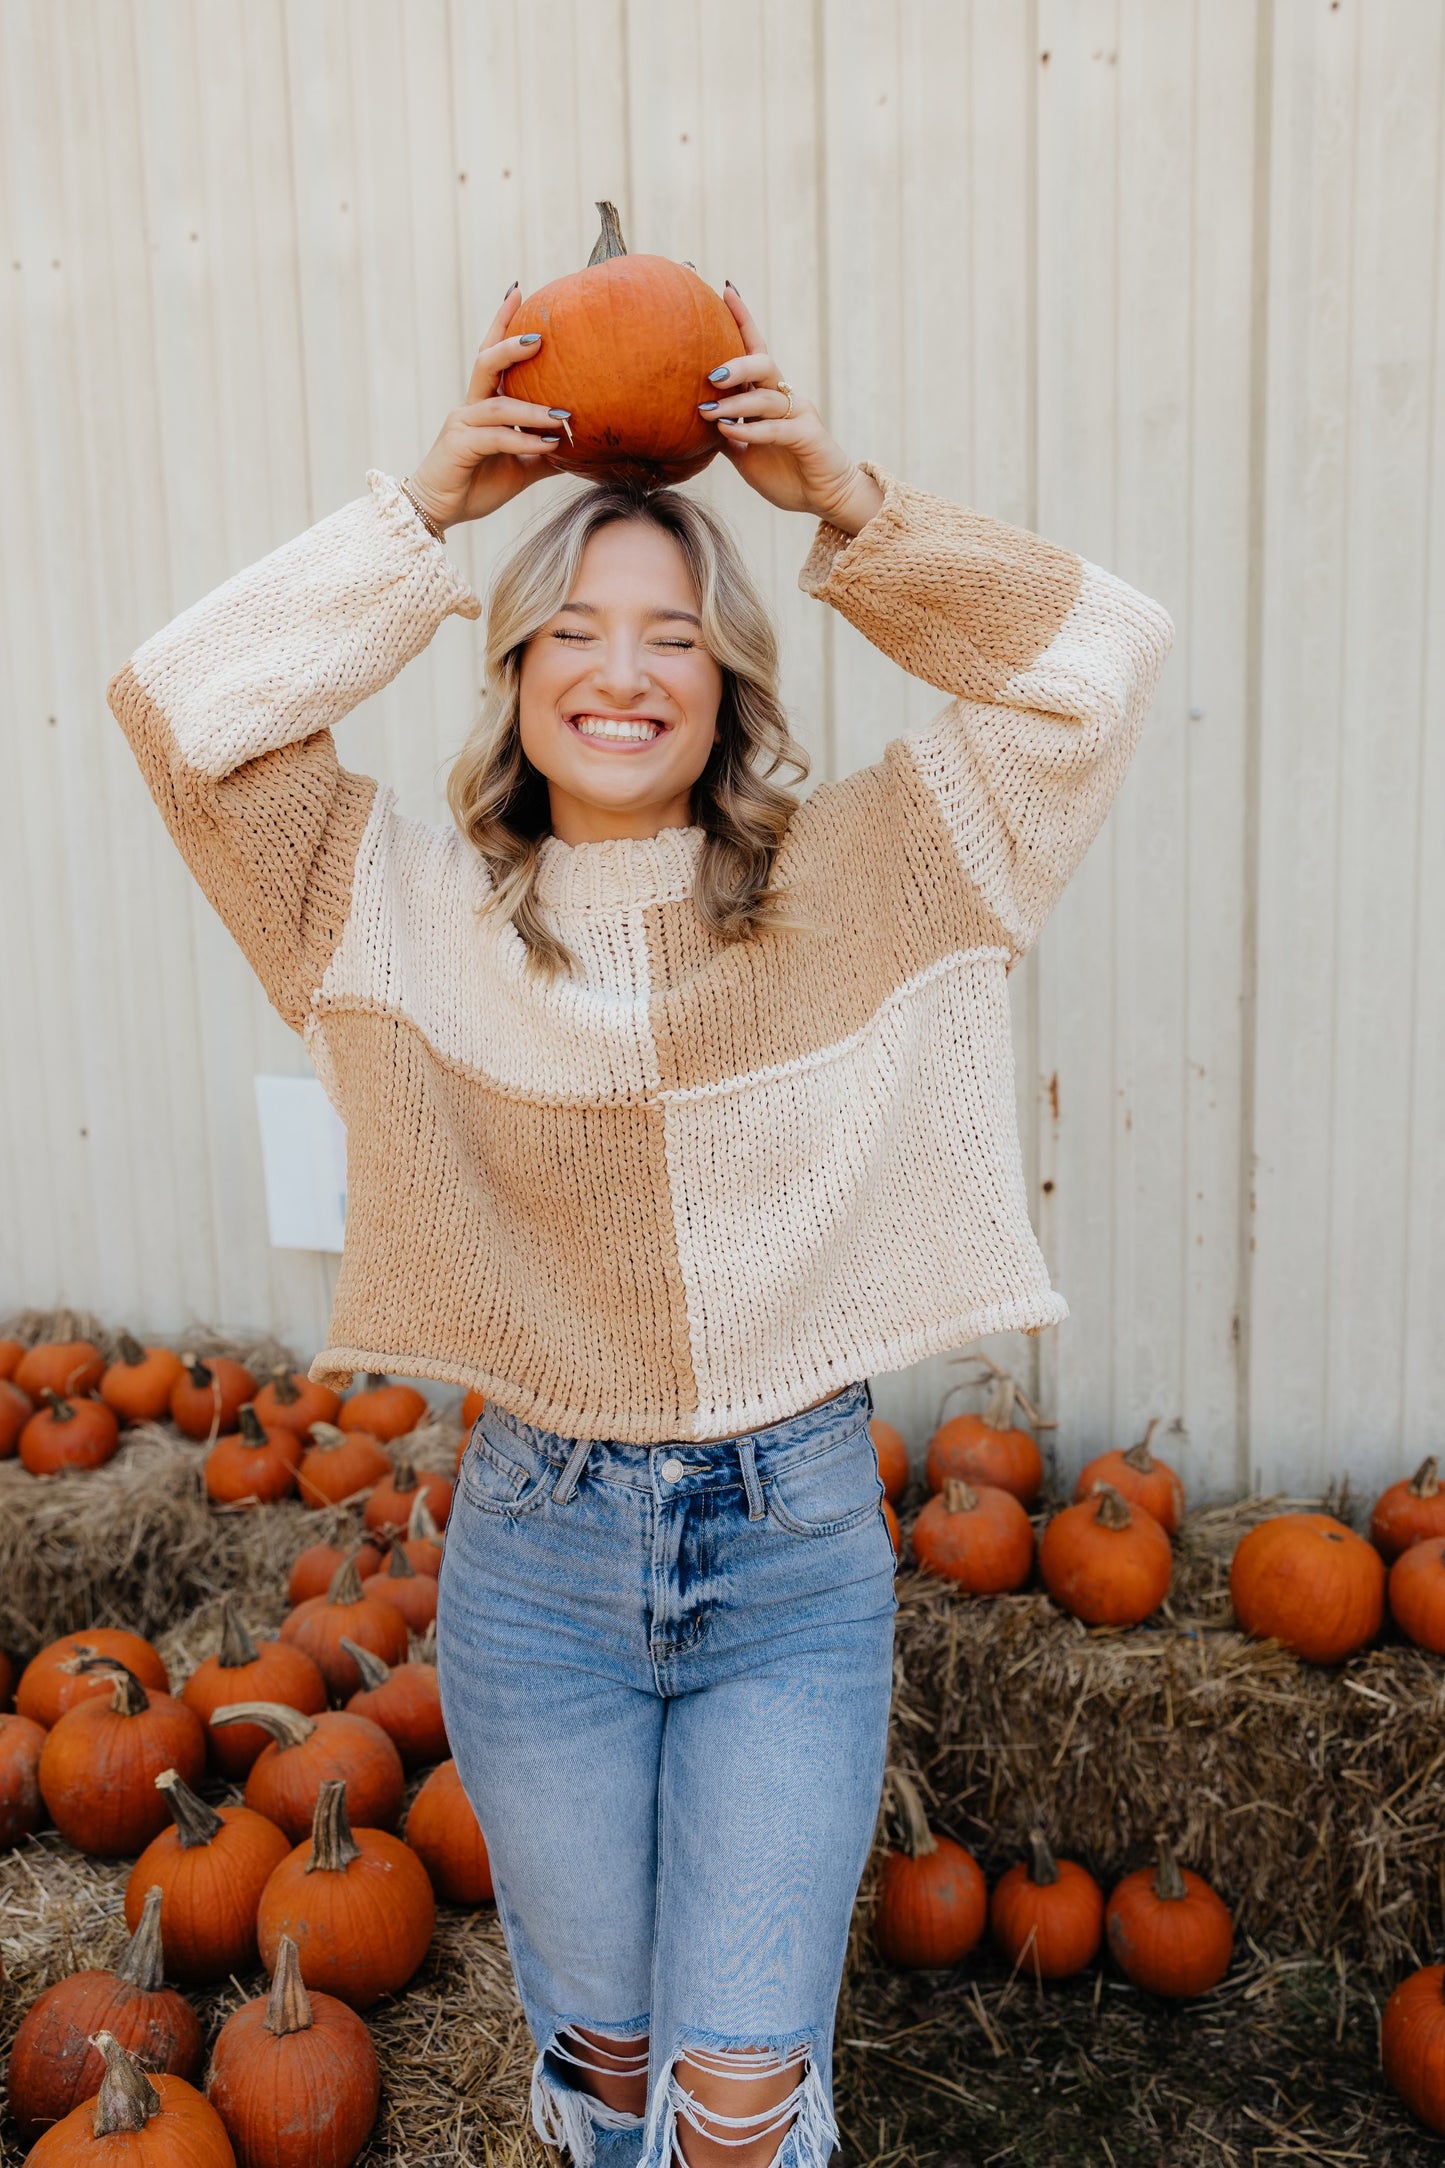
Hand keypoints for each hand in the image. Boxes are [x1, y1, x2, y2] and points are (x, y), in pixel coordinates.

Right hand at [405, 287, 570, 528]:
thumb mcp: (522, 467)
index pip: (492, 356)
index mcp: (483, 404)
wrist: (441, 512)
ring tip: (564, 414)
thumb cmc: (478, 484)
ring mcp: (462, 424)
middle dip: (510, 343)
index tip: (519, 291)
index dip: (502, 323)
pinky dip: (524, 442)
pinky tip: (548, 446)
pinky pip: (497, 438)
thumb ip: (546, 452)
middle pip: (486, 361)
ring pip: (498, 404)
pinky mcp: (459, 446)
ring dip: (532, 409)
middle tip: (540, 333)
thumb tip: (584, 447)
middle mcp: (470, 406)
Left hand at [698, 284, 882, 534]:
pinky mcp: (807, 436)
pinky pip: (776, 428)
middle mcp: (785, 397)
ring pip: (766, 396)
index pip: (755, 350)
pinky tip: (729, 431)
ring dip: (735, 402)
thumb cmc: (785, 473)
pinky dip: (750, 429)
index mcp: (769, 396)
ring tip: (706, 411)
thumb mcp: (745, 453)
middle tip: (710, 374)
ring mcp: (798, 414)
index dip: (743, 319)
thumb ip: (725, 434)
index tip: (725, 289)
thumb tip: (694, 422)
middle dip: (736, 363)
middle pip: (763, 363)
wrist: (824, 497)